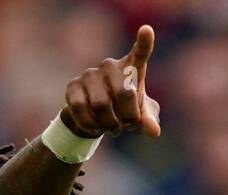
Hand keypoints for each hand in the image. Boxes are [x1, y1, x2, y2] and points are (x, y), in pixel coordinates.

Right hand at [61, 24, 160, 138]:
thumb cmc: (124, 112)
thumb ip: (149, 120)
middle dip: (128, 118)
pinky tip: (95, 126)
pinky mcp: (73, 86)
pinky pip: (81, 109)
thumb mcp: (140, 117)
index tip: (147, 30)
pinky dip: (91, 125)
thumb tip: (153, 131)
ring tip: (112, 128)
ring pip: (102, 105)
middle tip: (126, 126)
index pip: (140, 53)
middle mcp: (111, 66)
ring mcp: (90, 74)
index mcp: (132, 69)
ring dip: (110, 125)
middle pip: (124, 93)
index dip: (144, 43)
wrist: (95, 119)